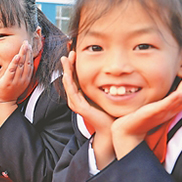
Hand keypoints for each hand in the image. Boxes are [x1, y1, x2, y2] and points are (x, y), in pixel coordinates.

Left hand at [0, 41, 33, 128]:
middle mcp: (23, 79)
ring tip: (24, 45)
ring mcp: (16, 80)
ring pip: (21, 65)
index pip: (30, 64)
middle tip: (27, 42)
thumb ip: (20, 73)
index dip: (30, 54)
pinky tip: (17, 55)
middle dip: (28, 51)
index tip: (30, 46)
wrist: (3, 103)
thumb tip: (21, 64)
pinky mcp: (8, 81)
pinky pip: (12, 70)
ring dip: (23, 54)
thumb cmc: (9, 92)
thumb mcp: (17, 82)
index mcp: (26, 78)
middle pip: (27, 62)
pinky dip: (15, 63)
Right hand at [61, 51, 115, 167]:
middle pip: (69, 77)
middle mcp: (77, 98)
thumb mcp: (107, 94)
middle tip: (69, 51)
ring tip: (66, 59)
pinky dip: (69, 82)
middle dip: (68, 64)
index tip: (75, 51)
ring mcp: (77, 103)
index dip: (74, 64)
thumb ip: (108, 84)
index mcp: (82, 94)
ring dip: (66, 70)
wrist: (112, 130)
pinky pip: (72, 93)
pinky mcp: (80, 108)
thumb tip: (115, 70)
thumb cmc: (110, 113)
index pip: (75, 76)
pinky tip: (68, 74)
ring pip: (68, 83)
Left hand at [112, 67, 181, 159]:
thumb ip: (160, 99)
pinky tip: (180, 91)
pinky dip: (175, 99)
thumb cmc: (138, 118)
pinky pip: (166, 106)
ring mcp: (163, 112)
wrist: (126, 132)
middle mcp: (170, 111)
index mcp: (170, 109)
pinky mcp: (152, 113)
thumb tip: (161, 87)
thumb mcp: (153, 107)